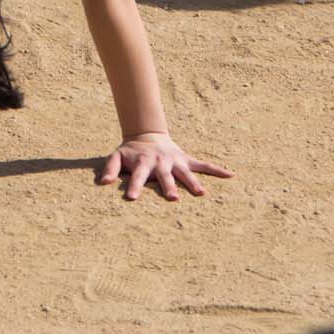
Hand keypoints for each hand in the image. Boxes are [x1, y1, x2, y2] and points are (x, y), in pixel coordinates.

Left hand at [99, 133, 231, 201]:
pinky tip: (231, 175)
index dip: (135, 187)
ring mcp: (176, 161)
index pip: (138, 177)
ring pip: (186, 172)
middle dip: (169, 187)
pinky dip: (217, 170)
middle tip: (173, 199)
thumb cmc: (131, 153)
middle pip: (165, 176)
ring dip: (193, 182)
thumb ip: (110, 168)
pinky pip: (204, 165)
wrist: (147, 135)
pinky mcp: (187, 160)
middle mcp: (161, 162)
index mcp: (143, 163)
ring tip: (201, 193)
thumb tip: (103, 183)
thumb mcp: (117, 156)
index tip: (132, 199)